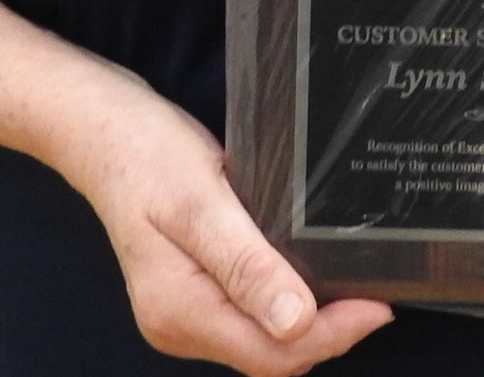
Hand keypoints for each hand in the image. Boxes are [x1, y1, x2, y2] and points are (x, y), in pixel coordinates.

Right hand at [62, 76, 392, 374]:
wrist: (104, 130)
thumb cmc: (149, 156)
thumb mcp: (202, 203)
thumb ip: (246, 266)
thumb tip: (296, 323)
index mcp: (179, 310)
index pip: (272, 353)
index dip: (332, 334)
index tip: (378, 304)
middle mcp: (177, 325)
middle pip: (269, 356)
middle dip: (325, 332)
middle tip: (374, 292)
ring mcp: (181, 314)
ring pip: (261, 342)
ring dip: (306, 322)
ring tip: (349, 285)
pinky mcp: (189, 296)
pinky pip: (246, 319)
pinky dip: (282, 306)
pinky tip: (305, 276)